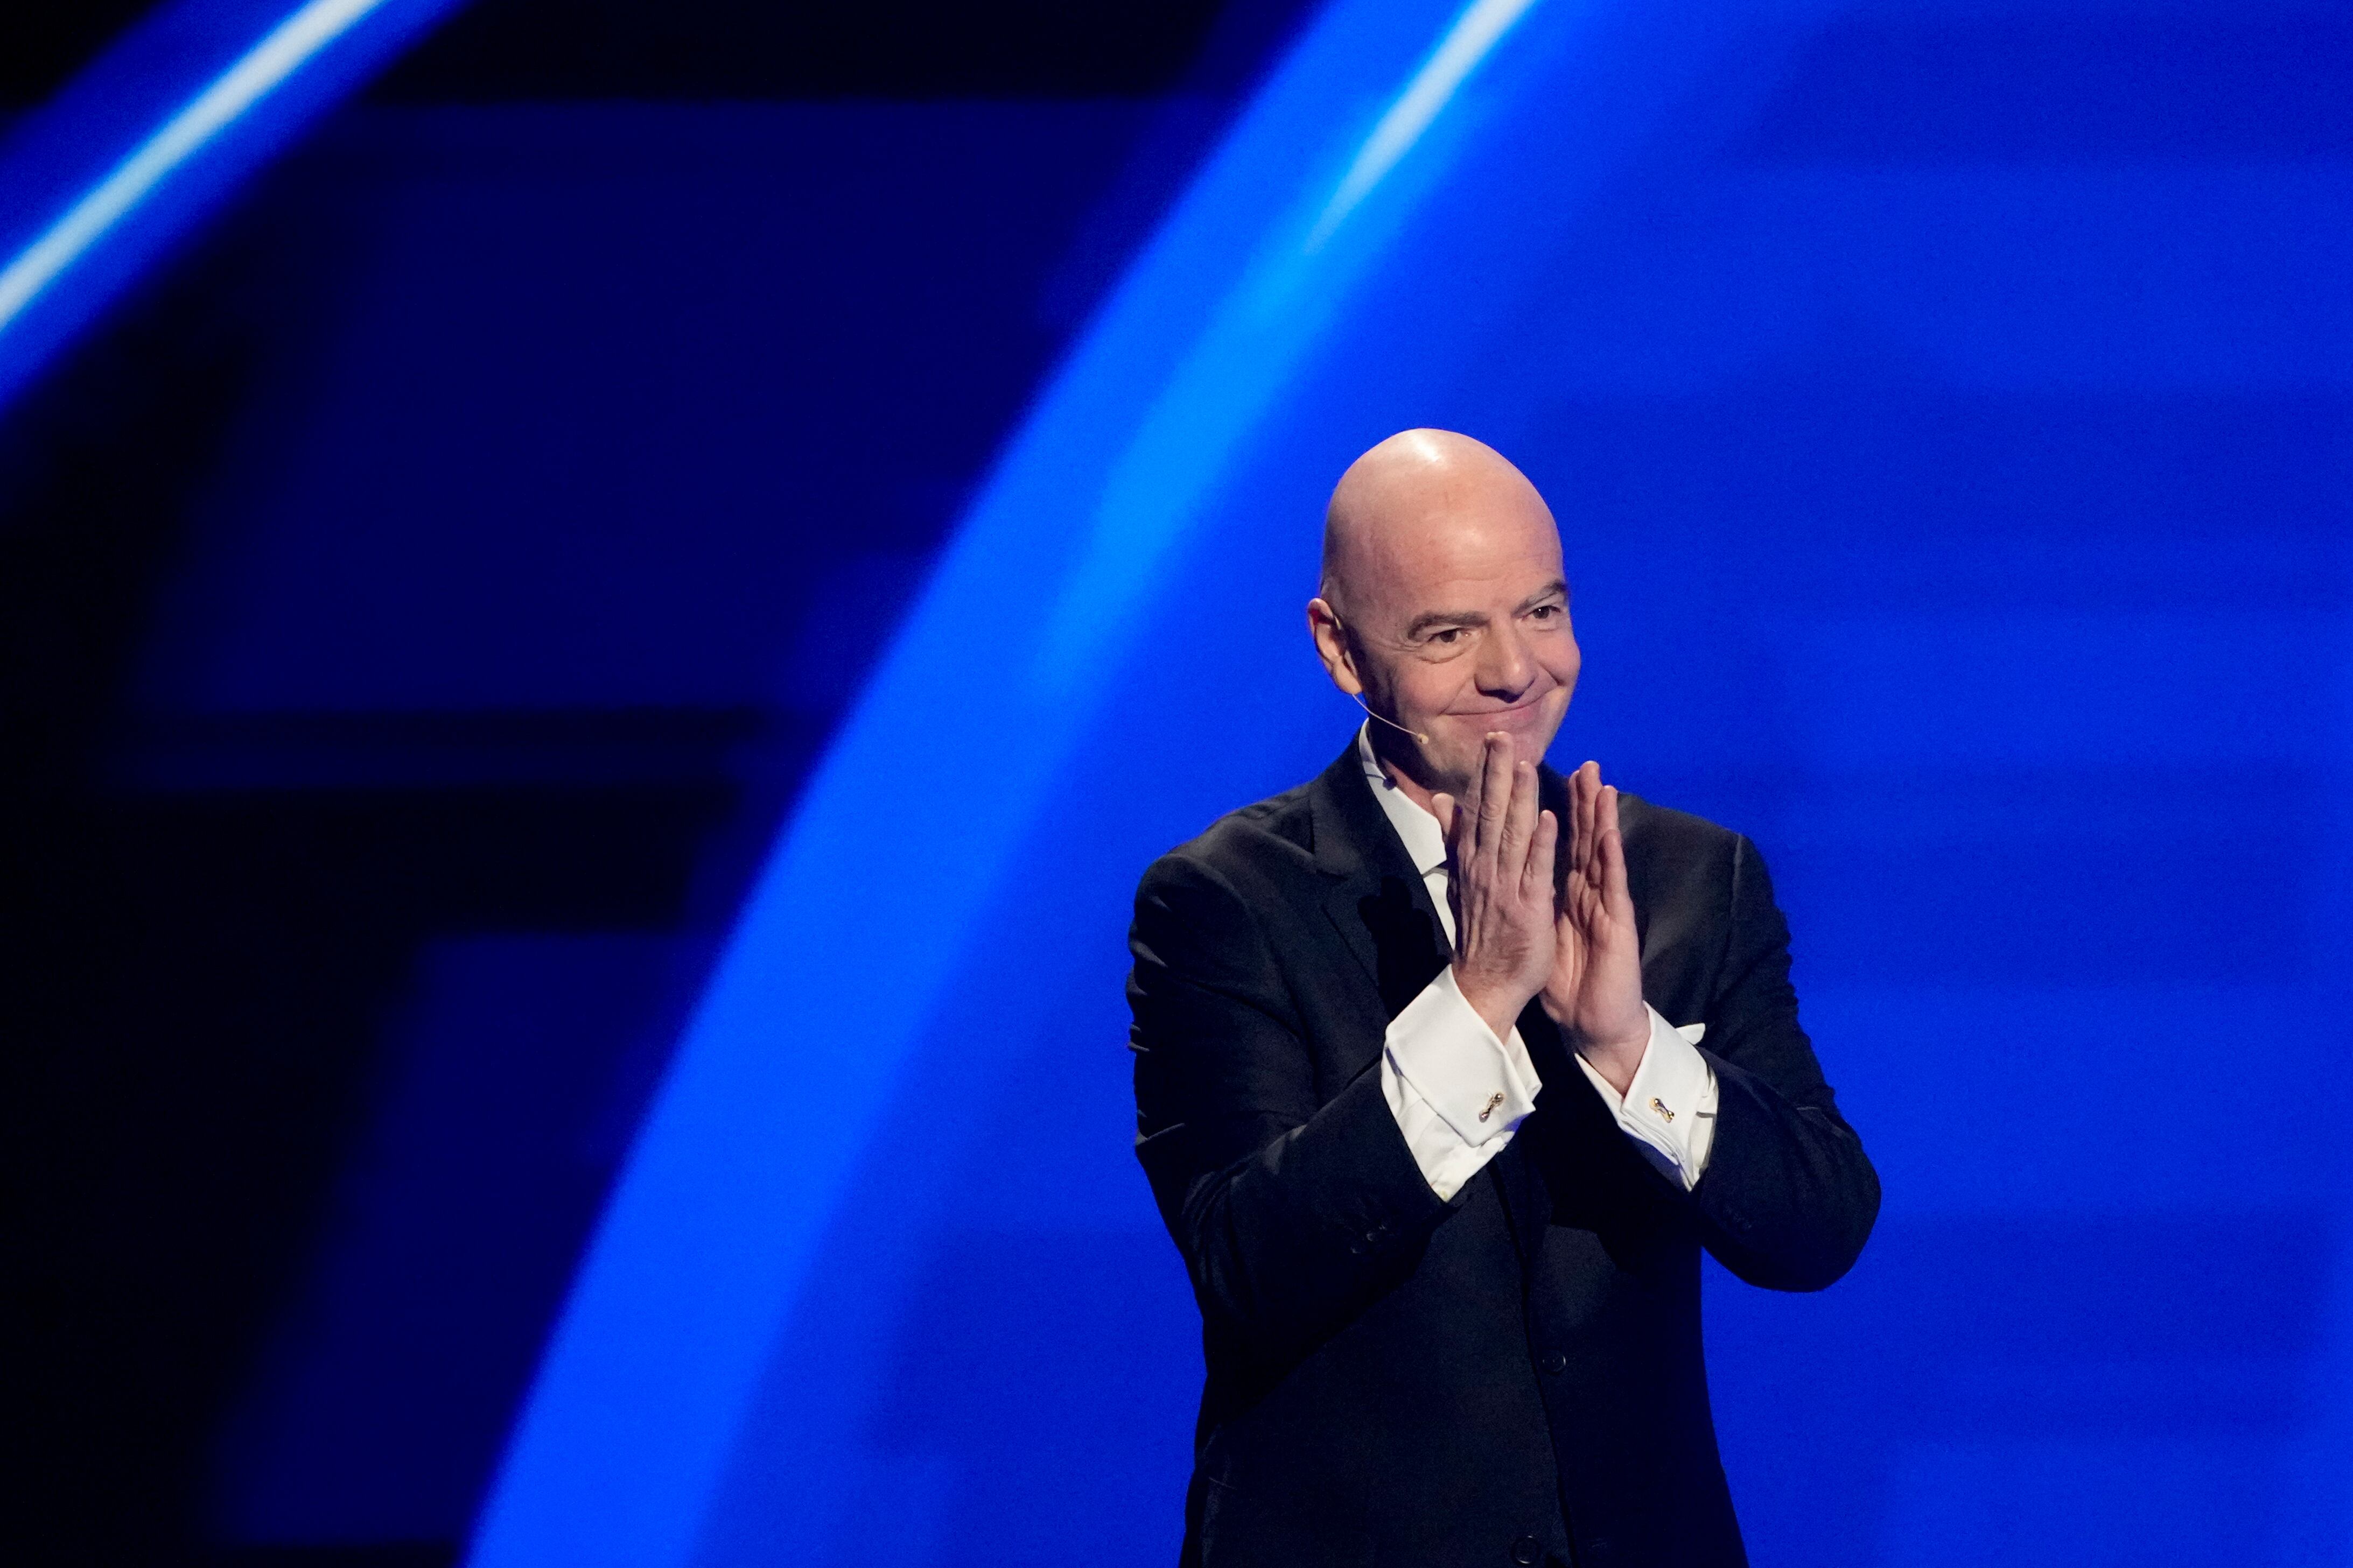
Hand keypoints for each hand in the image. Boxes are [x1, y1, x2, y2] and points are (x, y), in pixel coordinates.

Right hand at [1433, 733, 1558, 1040]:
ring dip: (1518, 798)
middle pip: (1491, 813)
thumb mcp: (1461, 878)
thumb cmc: (1480, 929)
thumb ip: (1454, 836)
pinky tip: (1548, 817)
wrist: (1485, 982)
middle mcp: (1485, 868)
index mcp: (1472, 860)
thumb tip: (1440, 799)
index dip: (1486, 772)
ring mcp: (1506, 886)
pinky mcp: (1527, 906)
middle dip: (1498, 773)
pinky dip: (1541, 843)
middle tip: (1503, 736)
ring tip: (1524, 763)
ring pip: (1512, 834)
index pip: (1478, 808)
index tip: (1493, 738)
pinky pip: (1534, 870)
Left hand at [1541, 761, 1647, 1094]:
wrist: (1591, 1017)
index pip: (1559, 840)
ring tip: (1602, 784)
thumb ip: (1523, 894)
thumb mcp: (1535, 927)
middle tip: (1585, 763)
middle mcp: (1586, 890)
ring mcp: (1603, 905)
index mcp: (1565, 888)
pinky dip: (1609, 860)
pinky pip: (1611, 888)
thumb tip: (1502, 870)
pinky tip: (1607, 835)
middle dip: (1584, 800)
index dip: (1555, 808)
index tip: (1549, 775)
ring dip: (1602, 819)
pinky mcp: (1616, 924)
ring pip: (1602, 854)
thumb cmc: (1564, 974)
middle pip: (1583, 837)